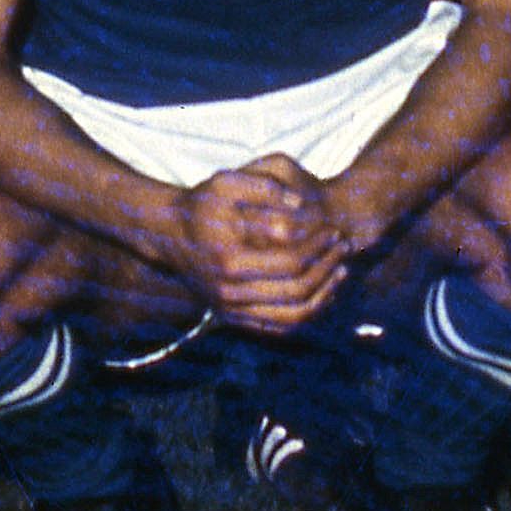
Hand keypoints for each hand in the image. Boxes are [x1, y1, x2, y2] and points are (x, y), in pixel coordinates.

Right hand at [180, 154, 349, 330]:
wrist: (167, 234)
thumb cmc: (200, 206)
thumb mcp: (225, 182)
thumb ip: (264, 188)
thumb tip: (300, 203)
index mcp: (230, 262)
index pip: (291, 262)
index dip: (320, 247)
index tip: (334, 230)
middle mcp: (229, 294)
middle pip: (296, 292)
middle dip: (327, 269)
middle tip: (343, 247)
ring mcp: (230, 311)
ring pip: (291, 318)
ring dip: (323, 296)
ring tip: (341, 271)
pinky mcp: (232, 318)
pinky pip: (277, 328)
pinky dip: (305, 315)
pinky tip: (323, 293)